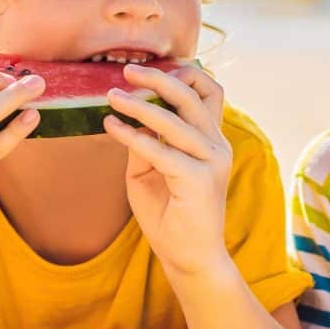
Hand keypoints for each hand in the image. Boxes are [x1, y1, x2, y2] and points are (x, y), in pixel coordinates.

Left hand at [103, 64, 232, 279]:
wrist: (189, 258)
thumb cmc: (170, 215)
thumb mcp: (150, 171)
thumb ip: (145, 142)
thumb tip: (127, 114)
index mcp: (211, 140)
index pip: (208, 92)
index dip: (184, 74)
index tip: (149, 70)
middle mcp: (217, 146)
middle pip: (194, 95)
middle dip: (159, 78)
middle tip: (127, 71)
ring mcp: (212, 161)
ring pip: (175, 119)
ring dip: (140, 104)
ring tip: (112, 96)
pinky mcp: (199, 179)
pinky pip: (160, 149)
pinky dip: (133, 134)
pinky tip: (112, 127)